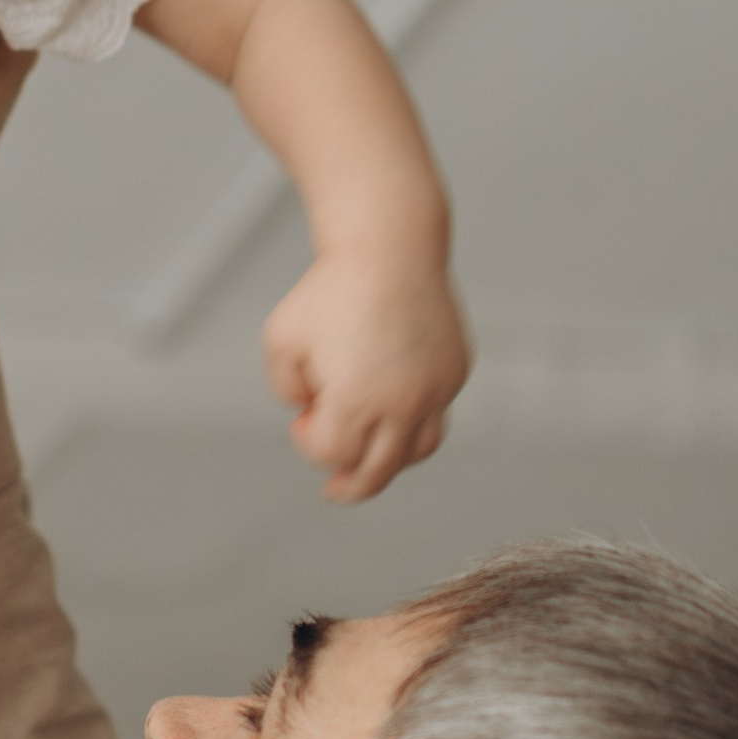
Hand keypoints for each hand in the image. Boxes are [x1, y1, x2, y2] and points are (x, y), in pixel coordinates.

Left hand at [263, 247, 468, 503]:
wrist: (390, 247)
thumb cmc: (329, 291)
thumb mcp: (281, 339)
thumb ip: (285, 387)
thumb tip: (308, 410)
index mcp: (356, 400)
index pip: (334, 455)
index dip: (310, 444)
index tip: (303, 418)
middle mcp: (403, 402)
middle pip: (379, 471)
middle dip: (352, 485)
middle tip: (336, 491)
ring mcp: (436, 388)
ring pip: (417, 450)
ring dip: (390, 460)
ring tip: (370, 459)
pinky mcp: (456, 370)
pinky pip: (437, 413)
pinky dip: (413, 421)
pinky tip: (390, 410)